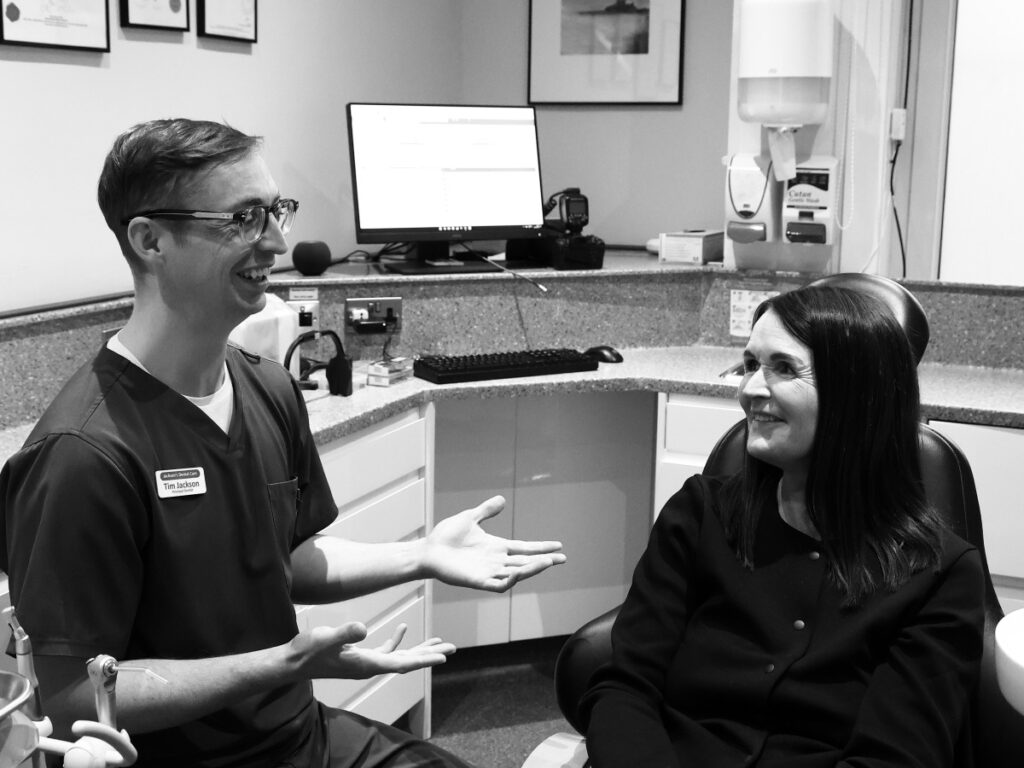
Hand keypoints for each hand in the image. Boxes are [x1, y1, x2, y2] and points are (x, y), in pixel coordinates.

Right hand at [289, 622, 455, 679]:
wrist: (292, 662)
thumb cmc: (307, 651)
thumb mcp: (325, 638)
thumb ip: (344, 633)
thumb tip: (364, 629)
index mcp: (366, 664)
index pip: (402, 663)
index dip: (424, 659)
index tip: (444, 657)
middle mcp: (370, 666)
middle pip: (407, 662)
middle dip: (430, 654)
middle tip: (453, 648)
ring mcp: (365, 662)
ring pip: (400, 657)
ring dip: (419, 649)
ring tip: (439, 642)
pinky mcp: (359, 657)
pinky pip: (385, 650)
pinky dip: (396, 640)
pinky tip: (403, 627)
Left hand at [424, 495, 566, 592]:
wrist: (428, 550)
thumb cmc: (446, 536)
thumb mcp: (470, 518)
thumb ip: (486, 510)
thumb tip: (502, 500)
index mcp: (496, 547)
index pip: (524, 548)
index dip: (541, 547)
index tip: (559, 545)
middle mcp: (496, 561)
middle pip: (525, 562)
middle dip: (544, 561)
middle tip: (562, 558)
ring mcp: (488, 572)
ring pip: (516, 573)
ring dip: (532, 569)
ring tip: (548, 562)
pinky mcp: (478, 581)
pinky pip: (499, 584)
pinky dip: (510, 580)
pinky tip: (520, 572)